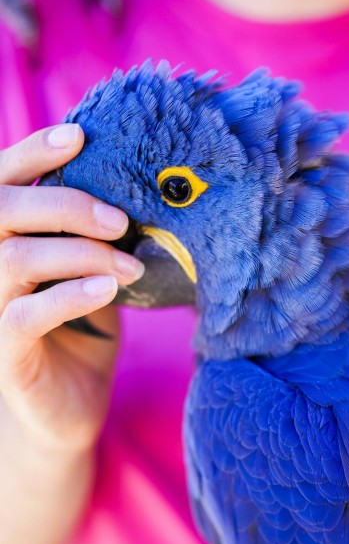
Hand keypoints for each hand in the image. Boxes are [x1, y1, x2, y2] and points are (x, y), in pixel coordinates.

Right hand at [0, 123, 144, 451]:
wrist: (71, 406)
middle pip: (1, 211)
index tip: (80, 137)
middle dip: (66, 205)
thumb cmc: (84, 334)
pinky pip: (24, 314)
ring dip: (82, 253)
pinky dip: (72, 294)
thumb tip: (140, 197)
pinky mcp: (4, 353)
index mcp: (4, 242)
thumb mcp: (91, 275)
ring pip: (14, 258)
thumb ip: (94, 239)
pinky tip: (110, 288)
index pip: (1, 184)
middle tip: (121, 220)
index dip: (32, 152)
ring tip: (131, 264)